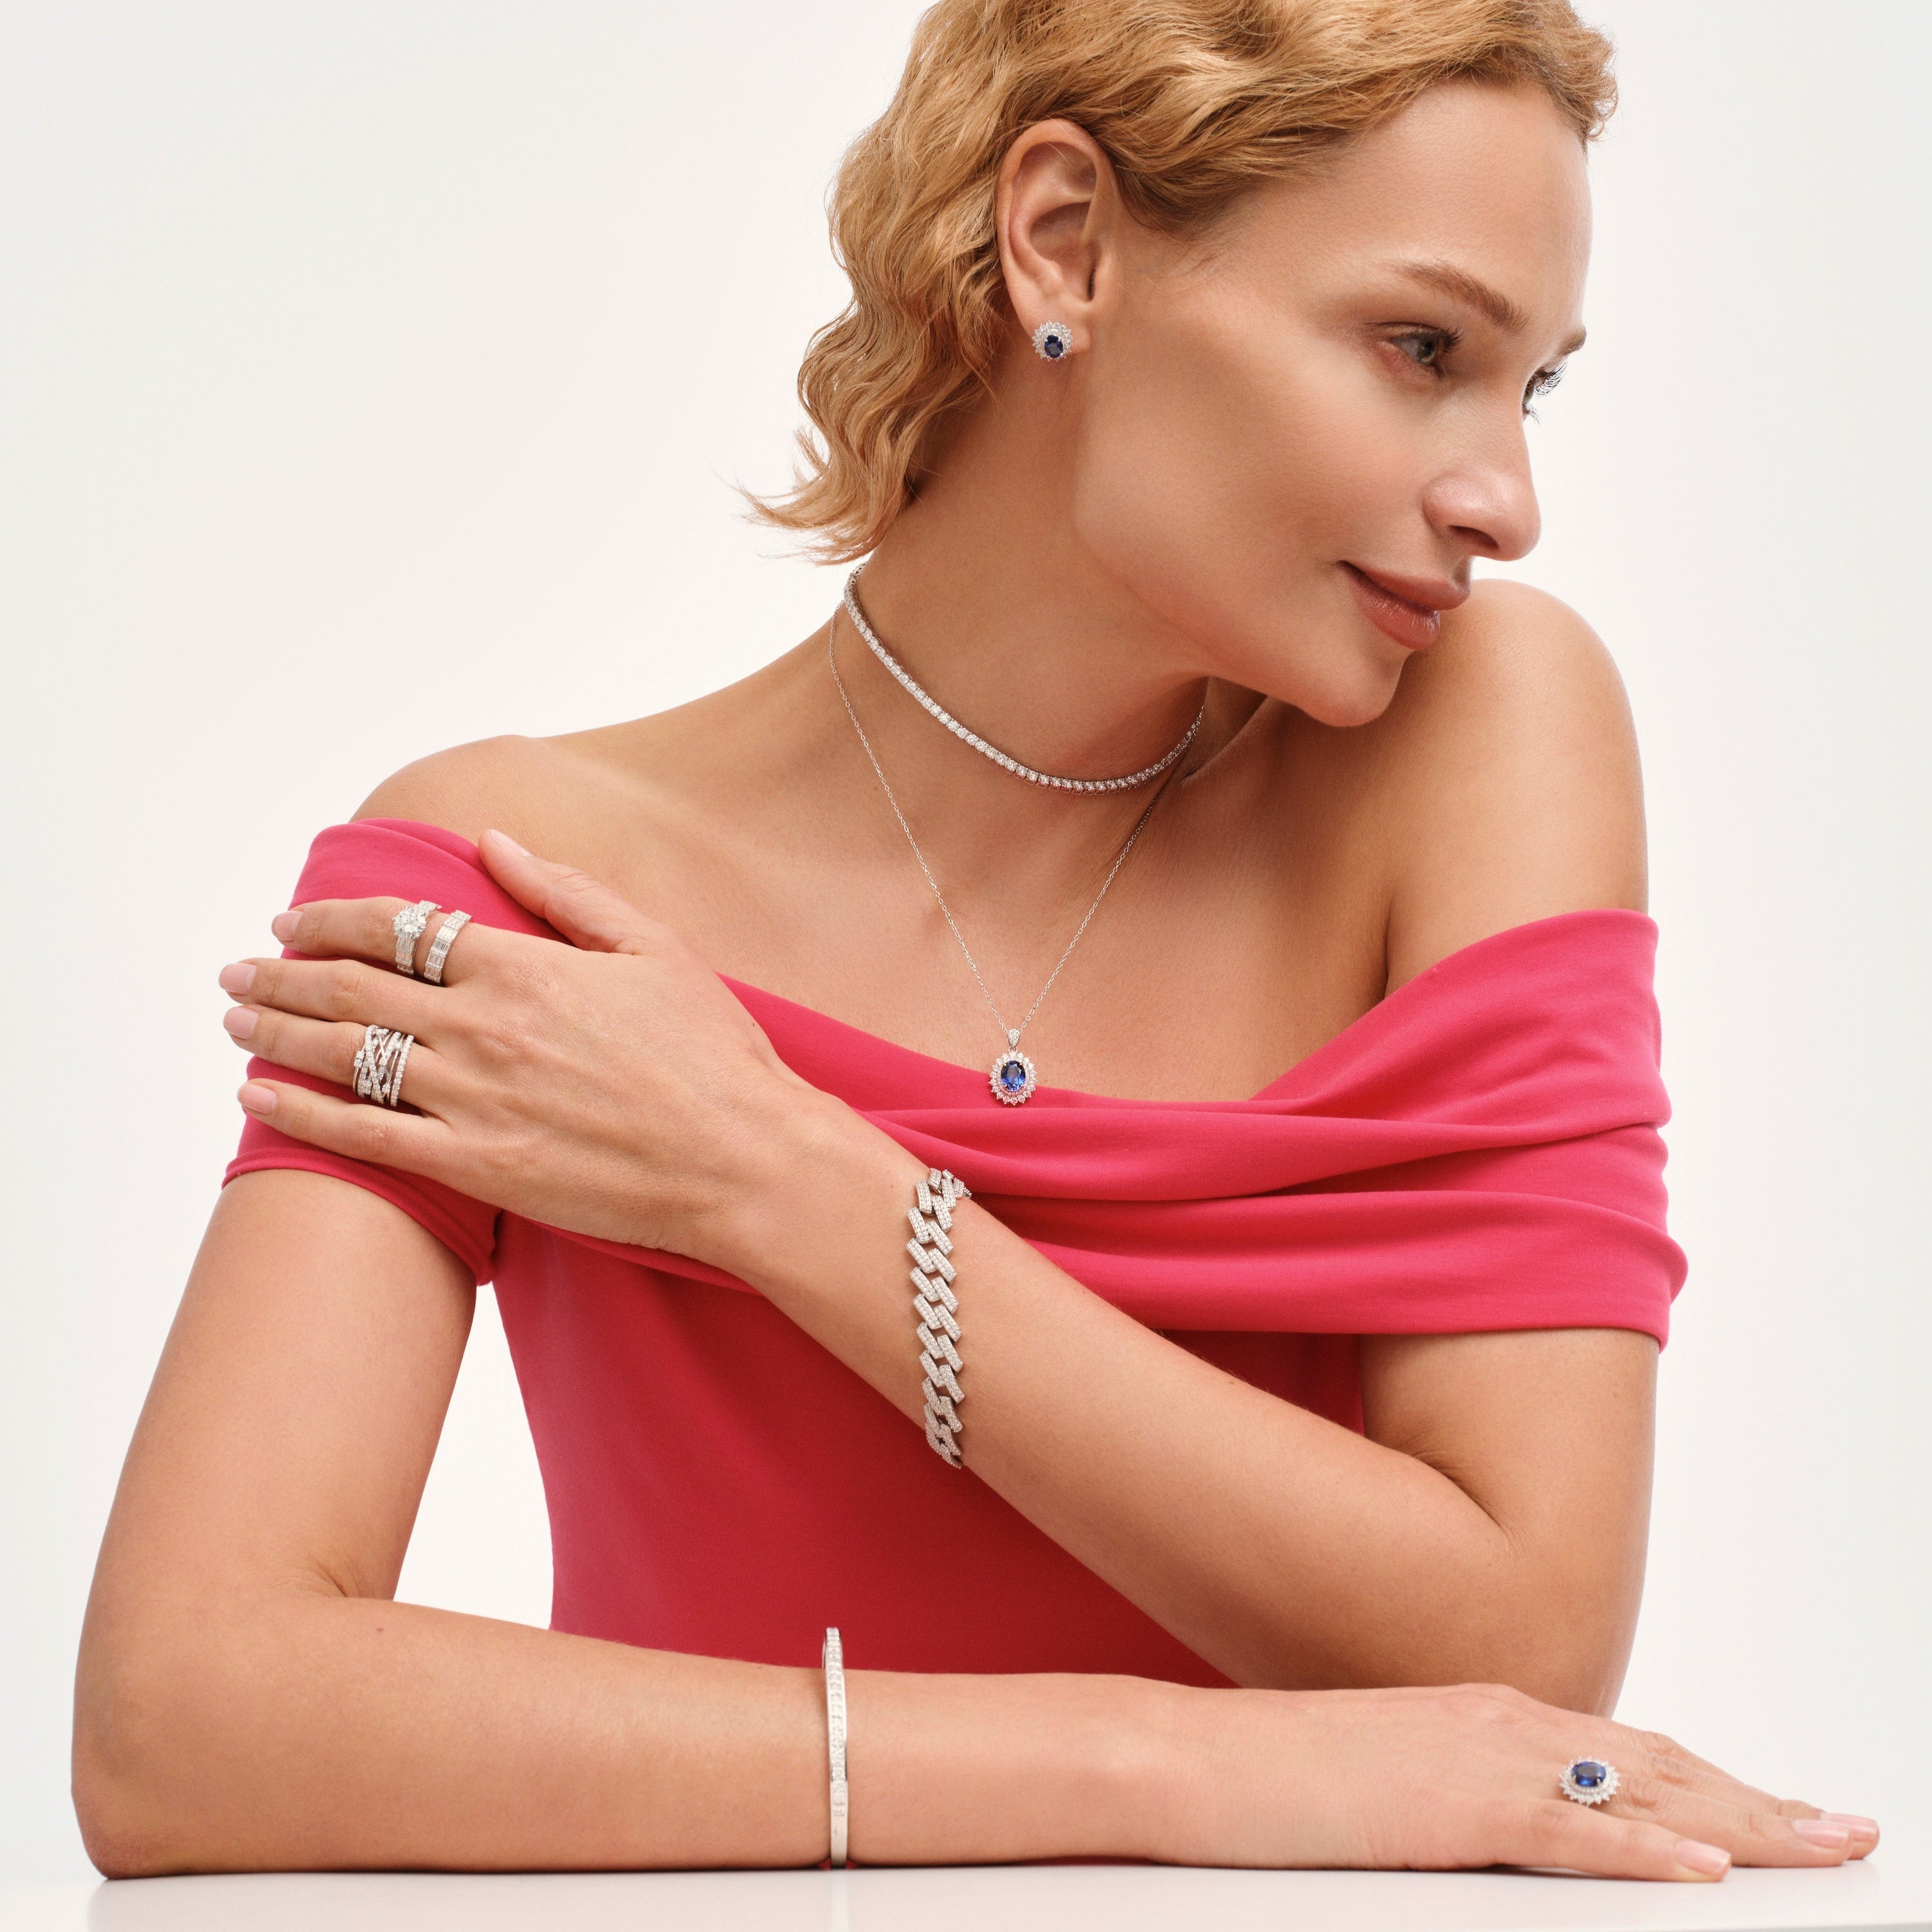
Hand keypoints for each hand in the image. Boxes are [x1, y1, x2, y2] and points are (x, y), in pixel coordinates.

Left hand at [219, 831, 850, 1263]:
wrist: (744, 1160)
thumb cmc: (713, 1054)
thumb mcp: (652, 947)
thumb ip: (565, 892)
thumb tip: (494, 843)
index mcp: (523, 966)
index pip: (399, 928)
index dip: (333, 920)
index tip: (294, 920)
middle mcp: (482, 1027)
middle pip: (351, 987)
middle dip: (282, 971)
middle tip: (240, 967)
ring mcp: (472, 1100)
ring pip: (344, 1054)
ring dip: (275, 1029)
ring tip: (235, 1016)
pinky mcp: (475, 1166)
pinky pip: (363, 1137)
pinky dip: (300, 1112)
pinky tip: (258, 1095)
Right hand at [1152, 1679, 1877, 1876]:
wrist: (1196, 1757)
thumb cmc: (1277, 1775)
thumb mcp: (1391, 1781)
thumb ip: (1464, 1795)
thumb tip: (1515, 1827)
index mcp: (1487, 1714)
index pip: (1633, 1750)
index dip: (1720, 1778)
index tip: (1787, 1808)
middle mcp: (1501, 1721)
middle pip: (1664, 1764)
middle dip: (1765, 1800)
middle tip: (1848, 1831)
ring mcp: (1480, 1759)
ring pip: (1645, 1792)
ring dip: (1746, 1822)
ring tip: (1823, 1847)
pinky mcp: (1454, 1808)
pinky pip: (1573, 1835)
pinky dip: (1649, 1849)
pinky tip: (1710, 1869)